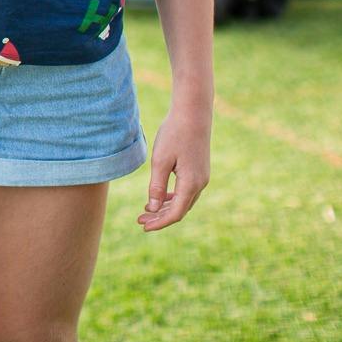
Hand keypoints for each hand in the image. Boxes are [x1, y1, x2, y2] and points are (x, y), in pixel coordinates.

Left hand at [140, 108, 210, 230]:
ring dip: (165, 208)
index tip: (143, 226)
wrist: (193, 114)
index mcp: (191, 184)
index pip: (175, 213)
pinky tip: (158, 197)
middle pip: (179, 210)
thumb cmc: (174, 135)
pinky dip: (172, 198)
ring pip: (183, 201)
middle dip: (159, 217)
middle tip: (139, 219)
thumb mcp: (160, 161)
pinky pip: (186, 191)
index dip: (159, 222)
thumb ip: (156, 186)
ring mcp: (202, 178)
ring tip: (145, 210)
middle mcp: (200, 184)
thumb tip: (152, 208)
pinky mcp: (199, 171)